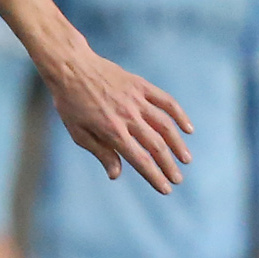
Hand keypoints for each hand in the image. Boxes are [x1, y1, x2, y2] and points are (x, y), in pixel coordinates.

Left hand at [42, 43, 192, 191]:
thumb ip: (100, 152)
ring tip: (186, 160)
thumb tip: (116, 175)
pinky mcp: (141, 86)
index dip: (154, 176)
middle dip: (168, 165)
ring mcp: (136, 100)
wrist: (71, 67)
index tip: (165, 189)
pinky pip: (166, 101)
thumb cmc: (70, 103)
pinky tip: (188, 128)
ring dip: (177, 144)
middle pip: (155, 146)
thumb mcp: (78, 132)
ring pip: (164, 126)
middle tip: (177, 179)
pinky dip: (179, 115)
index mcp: (111, 131)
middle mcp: (127, 117)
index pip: (139, 159)